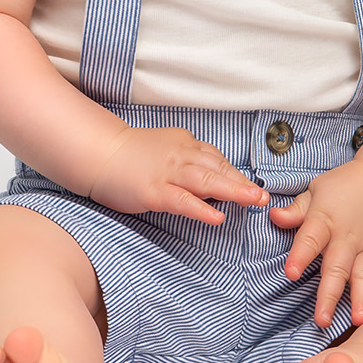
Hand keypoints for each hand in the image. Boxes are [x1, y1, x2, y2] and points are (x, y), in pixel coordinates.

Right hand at [87, 125, 269, 222]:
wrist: (98, 152)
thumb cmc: (131, 155)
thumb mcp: (166, 150)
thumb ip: (189, 162)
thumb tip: (213, 180)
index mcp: (186, 145)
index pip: (217, 160)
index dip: (237, 175)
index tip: (254, 188)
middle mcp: (182, 155)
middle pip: (218, 168)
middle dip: (243, 183)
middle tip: (264, 197)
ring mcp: (168, 173)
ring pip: (207, 181)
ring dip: (233, 191)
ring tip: (253, 202)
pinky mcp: (153, 191)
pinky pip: (182, 200)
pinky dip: (201, 209)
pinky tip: (217, 218)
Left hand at [268, 159, 362, 328]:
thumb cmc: (349, 183)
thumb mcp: (318, 189)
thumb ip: (296, 209)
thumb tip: (272, 216)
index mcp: (325, 220)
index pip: (310, 240)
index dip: (300, 256)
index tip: (291, 274)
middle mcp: (348, 237)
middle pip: (337, 268)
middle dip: (329, 294)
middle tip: (322, 320)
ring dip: (361, 298)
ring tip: (358, 320)